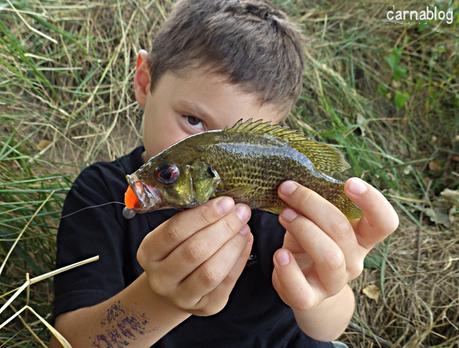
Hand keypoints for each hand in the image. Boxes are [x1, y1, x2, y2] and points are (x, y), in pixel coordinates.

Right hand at [136, 197, 252, 315]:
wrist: (172, 289)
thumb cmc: (176, 252)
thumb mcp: (173, 235)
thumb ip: (192, 220)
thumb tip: (226, 204)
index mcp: (149, 252)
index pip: (174, 231)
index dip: (203, 215)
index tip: (226, 202)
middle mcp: (161, 278)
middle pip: (194, 251)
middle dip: (223, 228)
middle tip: (241, 212)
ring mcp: (182, 296)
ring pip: (211, 271)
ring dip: (233, 245)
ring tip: (244, 227)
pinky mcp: (205, 307)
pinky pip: (226, 283)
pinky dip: (240, 259)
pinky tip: (246, 241)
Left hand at [272, 178, 398, 310]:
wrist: (300, 282)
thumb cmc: (310, 240)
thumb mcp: (316, 219)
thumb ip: (315, 202)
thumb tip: (295, 175)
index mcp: (362, 237)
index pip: (384, 222)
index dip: (373, 202)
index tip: (349, 182)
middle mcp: (354, 260)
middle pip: (342, 229)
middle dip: (312, 203)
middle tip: (287, 189)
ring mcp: (334, 282)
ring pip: (329, 256)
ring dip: (303, 229)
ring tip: (283, 215)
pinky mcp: (310, 298)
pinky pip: (301, 288)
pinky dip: (288, 270)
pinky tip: (279, 254)